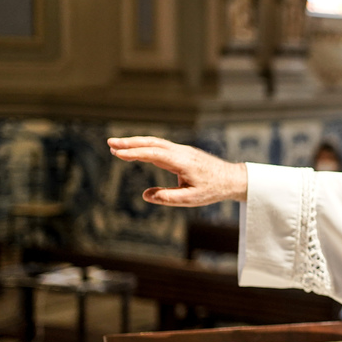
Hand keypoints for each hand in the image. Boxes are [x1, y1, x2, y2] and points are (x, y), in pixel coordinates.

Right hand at [107, 136, 247, 206]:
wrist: (231, 178)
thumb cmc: (213, 190)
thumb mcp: (191, 199)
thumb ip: (168, 198)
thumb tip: (145, 195)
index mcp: (182, 162)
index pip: (154, 154)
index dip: (134, 153)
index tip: (117, 153)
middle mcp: (181, 152)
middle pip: (152, 143)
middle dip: (130, 142)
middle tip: (109, 143)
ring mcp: (182, 150)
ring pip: (155, 142)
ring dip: (136, 142)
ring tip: (117, 146)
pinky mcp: (182, 152)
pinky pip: (161, 146)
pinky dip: (146, 145)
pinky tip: (136, 149)